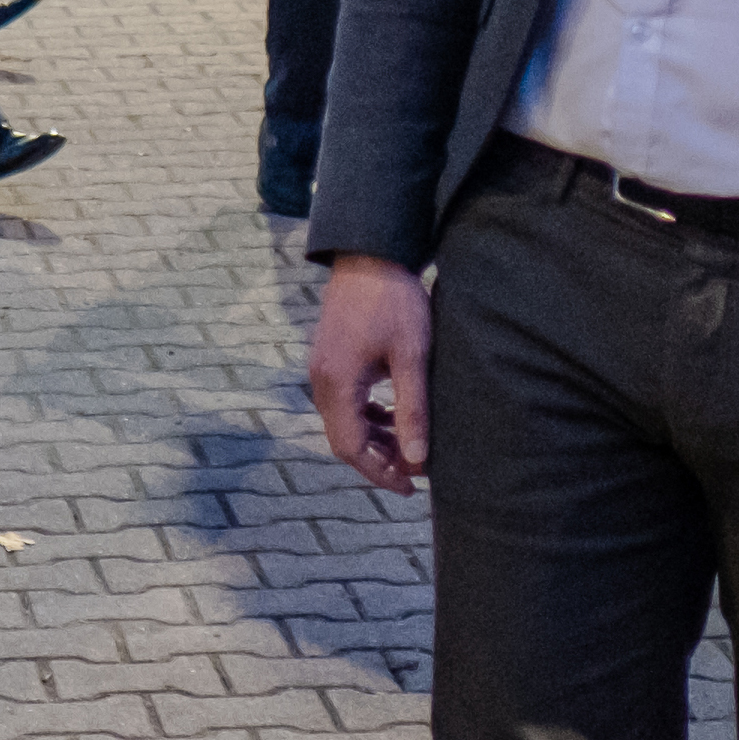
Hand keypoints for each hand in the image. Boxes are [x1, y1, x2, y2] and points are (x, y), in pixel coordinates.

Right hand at [309, 256, 431, 492]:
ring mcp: (323, 369)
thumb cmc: (393, 301)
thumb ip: (413, 409)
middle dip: (378, 460)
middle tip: (415, 472)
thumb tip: (417, 458)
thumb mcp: (411, 357)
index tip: (410, 486)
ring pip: (344, 422)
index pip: (350, 448)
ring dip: (374, 440)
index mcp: (337, 383)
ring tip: (409, 447)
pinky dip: (368, 417)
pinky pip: (345, 402)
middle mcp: (321, 381)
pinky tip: (394, 415)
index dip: (379, 473)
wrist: (369, 253)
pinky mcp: (331, 358)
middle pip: (344, 439)